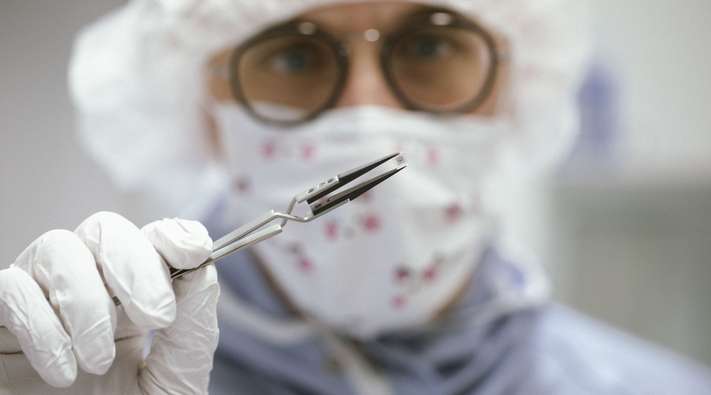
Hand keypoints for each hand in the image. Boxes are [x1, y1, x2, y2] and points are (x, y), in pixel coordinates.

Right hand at [0, 212, 219, 393]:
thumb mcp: (173, 385)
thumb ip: (192, 333)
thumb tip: (204, 270)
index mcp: (136, 305)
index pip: (152, 241)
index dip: (172, 234)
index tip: (193, 251)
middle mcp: (90, 294)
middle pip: (105, 230)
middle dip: (135, 262)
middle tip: (156, 316)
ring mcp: (42, 306)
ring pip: (56, 247)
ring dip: (87, 301)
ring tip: (99, 360)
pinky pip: (9, 289)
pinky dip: (40, 325)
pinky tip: (63, 372)